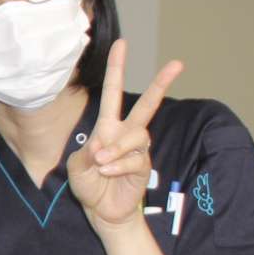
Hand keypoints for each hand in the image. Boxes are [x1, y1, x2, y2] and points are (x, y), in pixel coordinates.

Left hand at [66, 39, 181, 231]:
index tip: (122, 44)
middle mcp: (125, 133)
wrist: (101, 211)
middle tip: (177, 64)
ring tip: (102, 163)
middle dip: (161, 84)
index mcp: (107, 126)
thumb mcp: (76, 168)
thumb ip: (84, 155)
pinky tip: (108, 173)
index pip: (113, 92)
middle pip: (147, 105)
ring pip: (137, 135)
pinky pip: (136, 159)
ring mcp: (137, 149)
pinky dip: (119, 166)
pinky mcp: (144, 166)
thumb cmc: (88, 184)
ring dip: (117, 148)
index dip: (116, 68)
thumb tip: (101, 145)